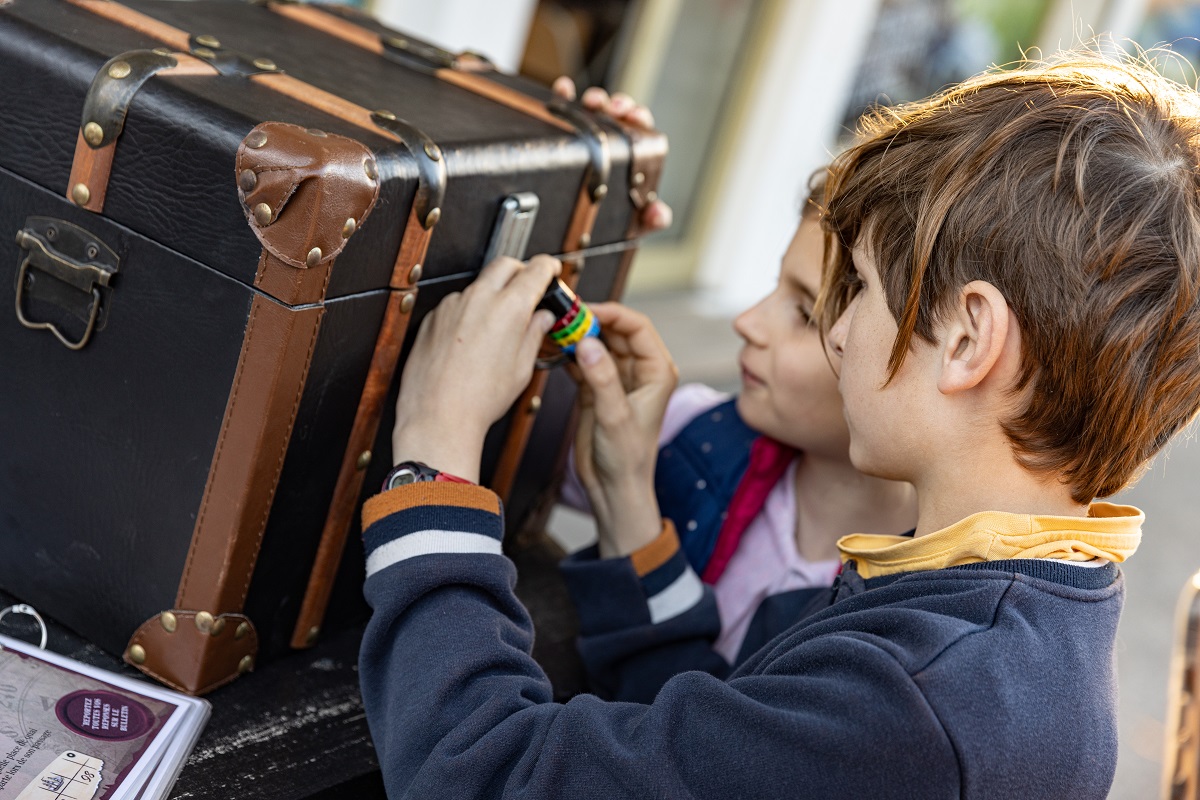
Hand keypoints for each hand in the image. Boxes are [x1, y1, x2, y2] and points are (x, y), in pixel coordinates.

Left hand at [391, 255, 559, 482]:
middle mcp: (479, 298)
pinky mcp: (434, 316)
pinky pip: (457, 304)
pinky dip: (469, 313)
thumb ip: (534, 334)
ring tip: (498, 327)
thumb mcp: (521, 368)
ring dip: (492, 295)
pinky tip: (471, 341)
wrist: (439, 416)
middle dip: (520, 271)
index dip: (548, 267)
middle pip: (505, 265)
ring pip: (479, 285)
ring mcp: (453, 305)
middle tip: (528, 288)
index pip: (536, 270)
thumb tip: (542, 318)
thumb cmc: (480, 399)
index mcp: (510, 308)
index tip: (551, 269)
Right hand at [551, 77, 672, 232]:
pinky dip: (563, 95)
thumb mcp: (631, 224)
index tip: (634, 116)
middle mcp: (610, 140)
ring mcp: (586, 136)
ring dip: (595, 99)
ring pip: (593, 107)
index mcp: (631, 154)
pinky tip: (563, 90)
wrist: (574, 238)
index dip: (638, 117)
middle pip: (618, 111)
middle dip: (618, 104)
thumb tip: (658, 212)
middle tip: (613, 108)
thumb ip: (651, 220)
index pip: (639, 128)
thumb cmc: (608, 226)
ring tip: (590, 102)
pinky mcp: (562, 134)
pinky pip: (562, 109)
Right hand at [571, 303, 677, 556]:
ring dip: (577, 336)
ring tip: (555, 330)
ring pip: (598, 344)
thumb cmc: (627, 459)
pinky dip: (568, 354)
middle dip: (591, 321)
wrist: (613, 489)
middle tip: (564, 318)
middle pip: (615, 331)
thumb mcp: (615, 417)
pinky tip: (554, 350)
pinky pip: (583, 361)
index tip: (586, 310)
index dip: (612, 313)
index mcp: (657, 372)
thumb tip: (587, 344)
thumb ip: (602, 379)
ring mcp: (617, 379)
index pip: (637, 327)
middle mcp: (639, 372)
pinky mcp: (597, 389)